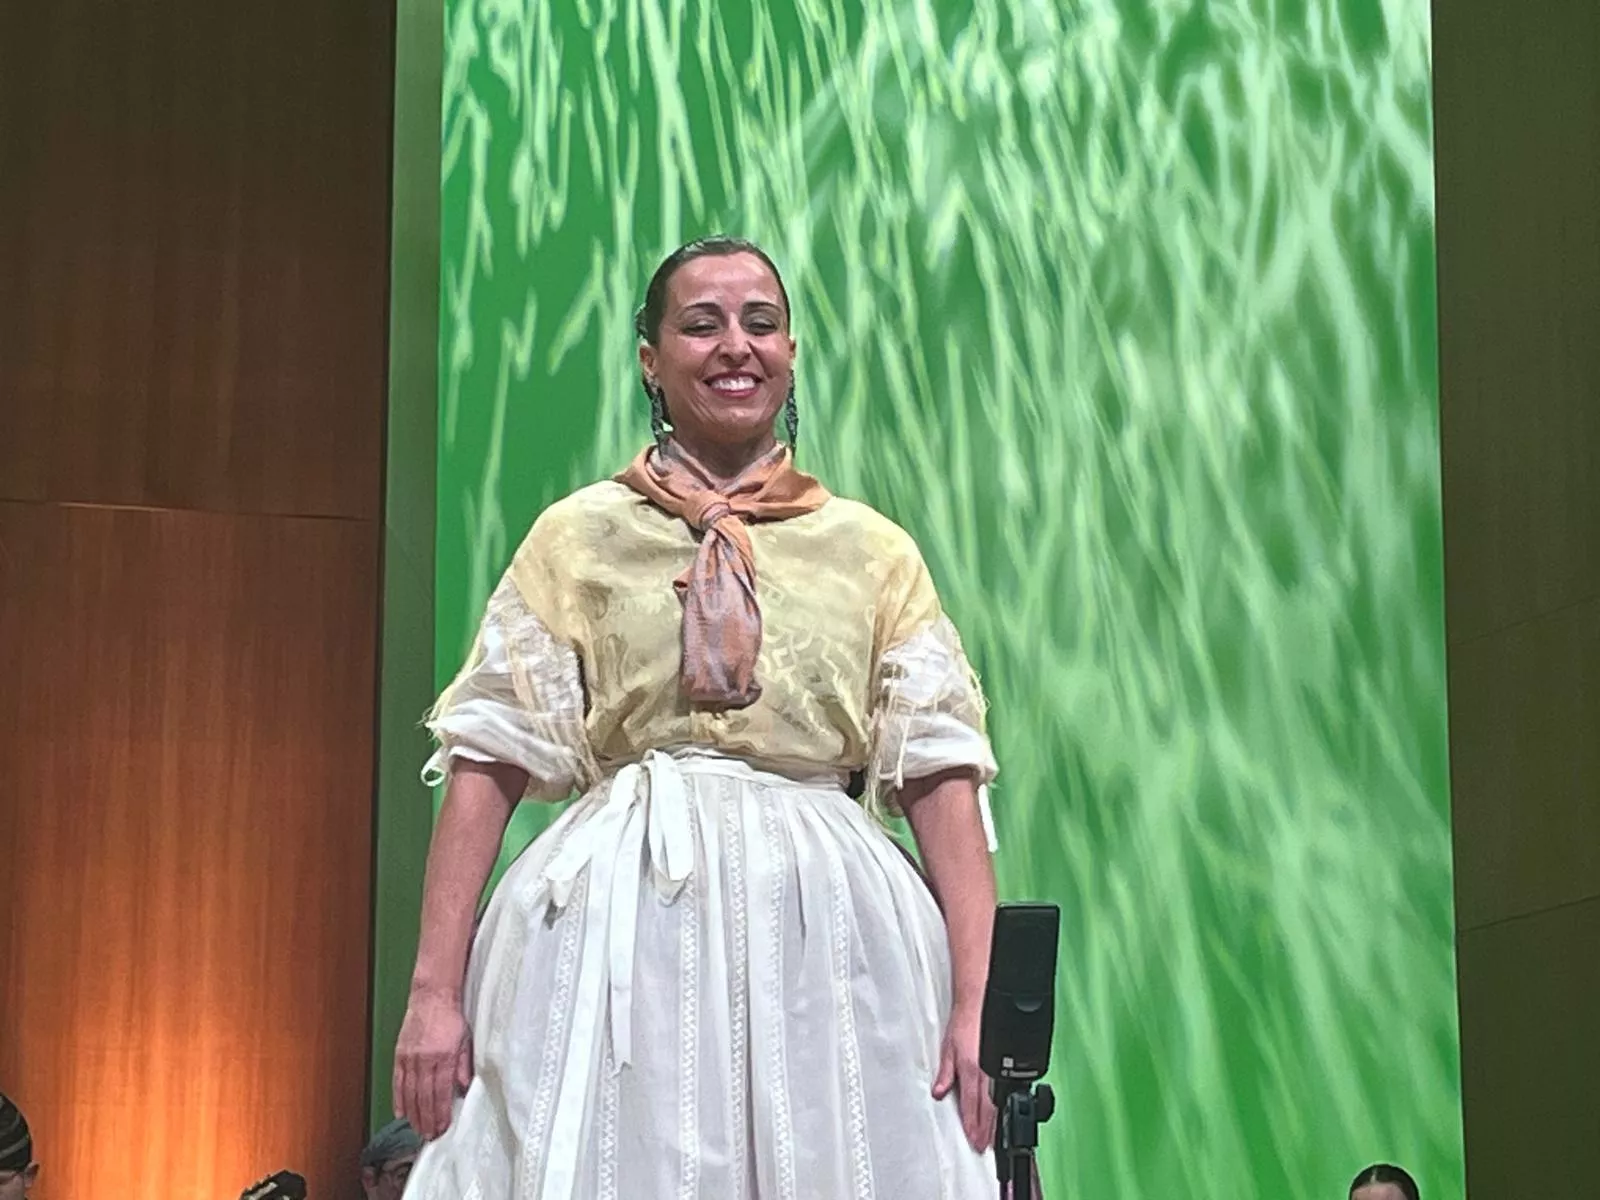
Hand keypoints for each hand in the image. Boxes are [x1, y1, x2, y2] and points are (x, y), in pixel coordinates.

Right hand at [394, 987, 472, 1139]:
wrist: (432, 996)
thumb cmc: (452, 1017)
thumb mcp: (466, 1040)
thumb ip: (464, 1065)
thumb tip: (464, 1088)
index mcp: (444, 1056)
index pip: (441, 1092)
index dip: (440, 1113)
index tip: (441, 1128)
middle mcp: (425, 1059)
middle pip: (424, 1097)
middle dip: (427, 1119)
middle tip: (428, 1136)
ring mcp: (410, 1057)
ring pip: (409, 1093)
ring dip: (413, 1114)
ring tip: (417, 1129)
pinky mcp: (400, 1053)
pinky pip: (398, 1081)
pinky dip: (398, 1098)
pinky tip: (400, 1113)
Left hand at [932, 1003, 994, 1152]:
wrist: (981, 1003)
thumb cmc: (965, 1023)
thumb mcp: (947, 1048)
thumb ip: (945, 1073)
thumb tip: (939, 1092)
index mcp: (971, 1069)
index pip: (970, 1104)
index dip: (971, 1124)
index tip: (972, 1140)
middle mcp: (986, 1072)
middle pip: (988, 1109)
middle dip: (985, 1130)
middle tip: (983, 1147)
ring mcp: (997, 1068)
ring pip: (998, 1102)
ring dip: (995, 1122)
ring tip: (993, 1138)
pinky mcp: (1006, 1063)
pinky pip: (1005, 1090)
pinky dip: (1003, 1106)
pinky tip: (1002, 1114)